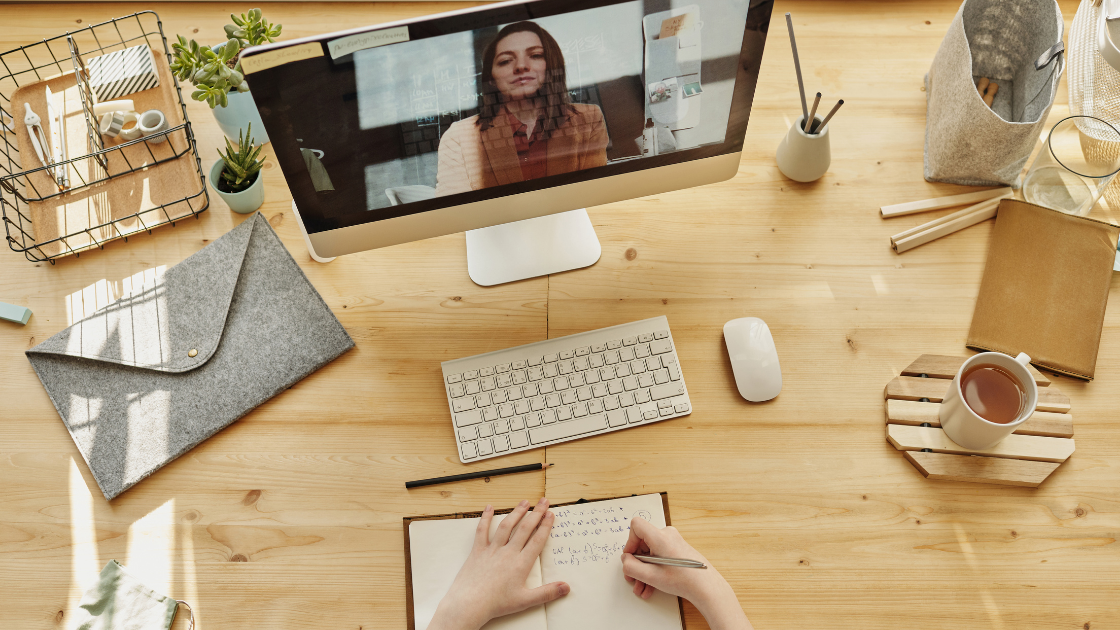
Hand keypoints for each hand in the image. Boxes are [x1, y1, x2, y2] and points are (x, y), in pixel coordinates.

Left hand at [428, 498, 569, 629]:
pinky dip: (485, 518)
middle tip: (543, 501)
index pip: (537, 540)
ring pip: (506, 526)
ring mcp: (492, 549)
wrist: (470, 603)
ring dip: (516, 512)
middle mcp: (508, 552)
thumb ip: (547, 593)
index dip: (545, 526)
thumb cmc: (496, 603)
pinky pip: (482, 530)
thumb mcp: (525, 601)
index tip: (550, 514)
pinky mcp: (478, 550)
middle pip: (525, 529)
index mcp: (521, 564)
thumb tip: (566, 587)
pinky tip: (489, 508)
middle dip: (536, 513)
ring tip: (524, 502)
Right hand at [621, 518, 751, 629]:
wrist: (706, 587)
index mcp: (660, 537)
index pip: (636, 526)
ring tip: (642, 588)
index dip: (629, 542)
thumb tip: (625, 560)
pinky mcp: (677, 549)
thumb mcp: (651, 576)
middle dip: (636, 563)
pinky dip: (653, 569)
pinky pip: (659, 556)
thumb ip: (631, 567)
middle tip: (632, 578)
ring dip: (644, 570)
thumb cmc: (683, 580)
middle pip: (642, 542)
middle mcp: (667, 535)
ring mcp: (673, 542)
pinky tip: (650, 587)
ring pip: (650, 553)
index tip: (630, 558)